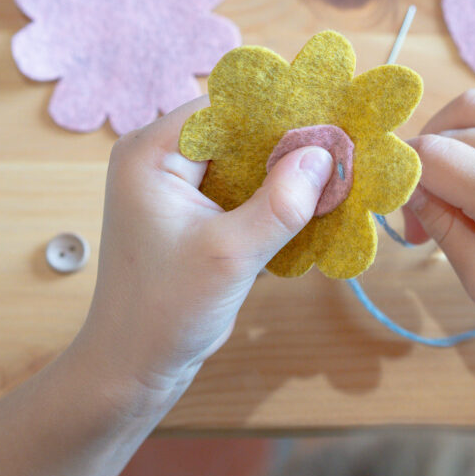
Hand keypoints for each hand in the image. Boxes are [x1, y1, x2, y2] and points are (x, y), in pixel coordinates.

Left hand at [72, 97, 332, 407]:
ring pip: (245, 159)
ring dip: (286, 171)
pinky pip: (242, 188)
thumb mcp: (230, 255)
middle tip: (342, 150)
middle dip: (289, 142)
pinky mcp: (192, 212)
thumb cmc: (165, 312)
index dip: (279, 109)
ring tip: (336, 177)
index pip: (225, 106)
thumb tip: (325, 154)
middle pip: (238, 129)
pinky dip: (274, 196)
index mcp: (151, 152)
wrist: (131, 369)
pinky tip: (311, 207)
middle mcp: (160, 158)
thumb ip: (280, 203)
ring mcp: (175, 186)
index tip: (331, 119)